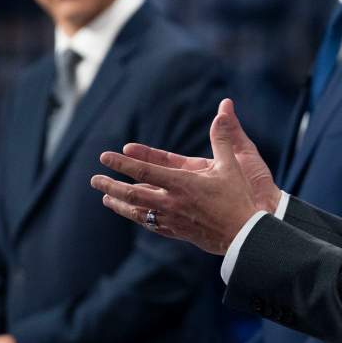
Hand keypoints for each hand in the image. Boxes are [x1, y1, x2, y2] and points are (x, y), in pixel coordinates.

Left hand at [91, 99, 280, 254]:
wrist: (247, 234)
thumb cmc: (240, 198)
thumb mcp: (231, 164)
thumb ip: (223, 136)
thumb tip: (224, 108)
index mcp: (182, 184)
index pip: (144, 171)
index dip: (122, 163)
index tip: (105, 157)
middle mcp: (173, 203)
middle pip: (133, 194)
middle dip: (111, 185)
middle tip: (94, 179)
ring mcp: (173, 220)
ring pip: (138, 212)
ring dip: (119, 204)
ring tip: (105, 198)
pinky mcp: (178, 233)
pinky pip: (151, 225)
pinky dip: (138, 217)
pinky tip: (133, 214)